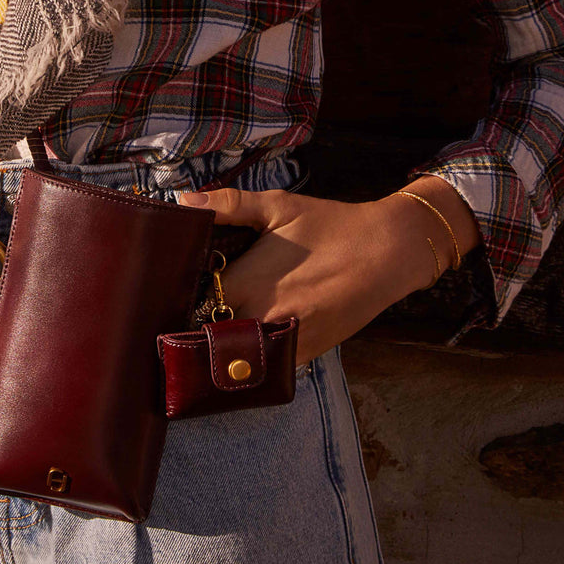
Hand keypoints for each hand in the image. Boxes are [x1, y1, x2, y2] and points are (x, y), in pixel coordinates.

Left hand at [180, 178, 480, 364]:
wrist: (389, 252)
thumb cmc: (331, 225)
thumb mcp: (279, 207)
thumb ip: (228, 205)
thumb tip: (183, 198)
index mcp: (246, 283)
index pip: (192, 305)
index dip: (182, 299)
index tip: (175, 292)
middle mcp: (260, 319)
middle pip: (210, 336)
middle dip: (200, 325)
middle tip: (196, 310)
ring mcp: (283, 342)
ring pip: (237, 357)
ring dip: (226, 344)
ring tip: (222, 326)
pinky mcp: (306, 354)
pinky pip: (267, 365)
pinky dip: (256, 354)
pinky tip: (255, 336)